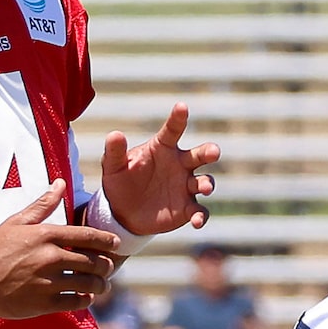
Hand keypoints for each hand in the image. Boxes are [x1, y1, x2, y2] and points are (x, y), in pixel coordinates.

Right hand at [0, 179, 120, 318]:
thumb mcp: (16, 222)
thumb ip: (42, 204)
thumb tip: (60, 183)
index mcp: (46, 235)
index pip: (87, 236)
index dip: (107, 241)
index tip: (116, 244)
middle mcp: (50, 257)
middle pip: (93, 262)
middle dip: (106, 266)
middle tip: (108, 268)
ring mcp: (48, 281)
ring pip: (88, 284)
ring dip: (100, 285)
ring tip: (101, 285)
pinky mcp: (44, 303)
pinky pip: (76, 302)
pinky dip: (85, 300)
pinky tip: (85, 297)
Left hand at [101, 102, 219, 235]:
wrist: (123, 212)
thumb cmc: (120, 182)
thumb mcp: (113, 166)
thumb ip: (115, 151)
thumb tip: (115, 134)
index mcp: (163, 149)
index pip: (173, 130)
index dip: (178, 119)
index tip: (182, 107)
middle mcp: (180, 165)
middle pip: (199, 154)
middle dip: (209, 152)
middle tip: (214, 152)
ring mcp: (186, 187)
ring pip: (204, 182)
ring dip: (206, 184)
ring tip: (204, 188)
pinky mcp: (187, 209)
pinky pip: (199, 211)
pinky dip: (201, 216)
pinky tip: (196, 222)